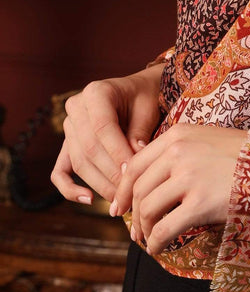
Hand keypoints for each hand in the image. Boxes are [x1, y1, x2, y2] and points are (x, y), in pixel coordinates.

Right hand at [50, 64, 163, 204]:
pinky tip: (89, 199)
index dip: (117, 151)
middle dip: (110, 173)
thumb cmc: (144, 99)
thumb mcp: (147, 110)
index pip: (102, 127)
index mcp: (96, 92)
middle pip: (89, 148)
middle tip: (129, 191)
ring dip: (99, 184)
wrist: (137, 93)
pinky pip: (60, 171)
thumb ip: (138, 133)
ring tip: (120, 198)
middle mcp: (76, 108)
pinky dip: (70, 189)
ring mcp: (69, 127)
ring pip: (79, 162)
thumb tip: (133, 165)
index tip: (133, 171)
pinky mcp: (67, 146)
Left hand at [111, 123, 249, 255]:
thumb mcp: (207, 141)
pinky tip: (160, 249)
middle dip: (132, 214)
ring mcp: (190, 177)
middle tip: (135, 232)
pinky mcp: (200, 203)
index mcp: (179, 135)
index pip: (135, 163)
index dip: (122, 189)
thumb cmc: (244, 156)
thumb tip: (147, 182)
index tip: (118, 207)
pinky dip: (156, 243)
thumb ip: (178, 153)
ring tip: (150, 241)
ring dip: (144, 231)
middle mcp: (179, 152)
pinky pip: (165, 229)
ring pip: (147, 209)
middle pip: (138, 188)